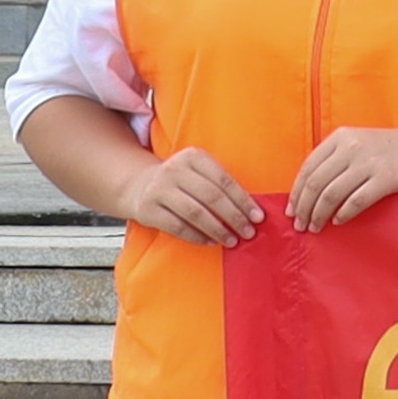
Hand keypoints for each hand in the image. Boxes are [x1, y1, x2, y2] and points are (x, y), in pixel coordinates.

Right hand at [116, 146, 263, 246]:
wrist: (139, 185)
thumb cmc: (181, 181)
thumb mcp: (199, 172)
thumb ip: (220, 184)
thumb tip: (252, 210)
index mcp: (193, 157)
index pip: (224, 180)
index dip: (243, 200)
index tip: (258, 217)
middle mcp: (174, 170)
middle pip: (211, 197)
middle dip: (234, 217)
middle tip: (249, 232)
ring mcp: (158, 190)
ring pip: (195, 213)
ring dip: (217, 230)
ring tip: (232, 240)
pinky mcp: (147, 210)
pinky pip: (177, 226)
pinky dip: (196, 236)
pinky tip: (210, 242)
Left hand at [288, 125, 397, 231]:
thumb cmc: (391, 150)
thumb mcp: (359, 143)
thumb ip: (334, 160)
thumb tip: (304, 194)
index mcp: (342, 136)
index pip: (308, 167)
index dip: (295, 193)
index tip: (291, 211)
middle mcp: (353, 146)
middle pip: (316, 183)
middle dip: (303, 209)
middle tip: (300, 225)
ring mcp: (370, 162)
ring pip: (331, 195)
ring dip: (319, 215)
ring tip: (316, 227)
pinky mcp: (387, 178)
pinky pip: (356, 202)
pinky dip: (343, 215)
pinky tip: (339, 222)